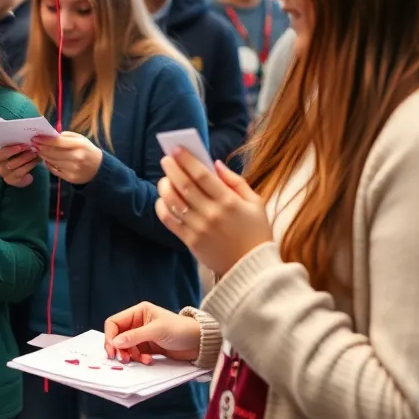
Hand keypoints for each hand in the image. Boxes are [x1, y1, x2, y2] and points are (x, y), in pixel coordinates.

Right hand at [0, 143, 37, 187]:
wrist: (18, 169)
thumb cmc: (15, 155)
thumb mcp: (14, 149)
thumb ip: (17, 144)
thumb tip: (28, 137)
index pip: (1, 154)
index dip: (10, 150)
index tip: (21, 146)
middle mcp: (1, 168)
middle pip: (10, 163)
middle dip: (23, 156)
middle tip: (32, 149)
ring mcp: (7, 176)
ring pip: (18, 169)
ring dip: (28, 161)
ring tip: (36, 154)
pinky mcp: (16, 181)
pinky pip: (24, 175)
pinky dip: (31, 166)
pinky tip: (37, 160)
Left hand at [33, 131, 102, 183]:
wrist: (99, 168)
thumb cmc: (87, 150)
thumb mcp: (80, 139)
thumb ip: (65, 136)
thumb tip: (48, 136)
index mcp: (79, 145)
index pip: (57, 142)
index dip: (44, 139)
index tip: (35, 137)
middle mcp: (76, 157)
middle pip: (52, 152)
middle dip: (41, 147)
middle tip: (33, 144)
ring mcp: (72, 169)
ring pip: (52, 161)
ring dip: (43, 155)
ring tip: (38, 150)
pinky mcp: (69, 178)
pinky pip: (54, 170)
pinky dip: (48, 164)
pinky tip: (46, 159)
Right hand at [103, 302, 200, 364]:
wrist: (199, 343)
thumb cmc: (181, 330)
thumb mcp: (157, 331)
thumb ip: (135, 336)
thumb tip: (115, 342)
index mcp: (138, 312)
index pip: (114, 322)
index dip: (110, 336)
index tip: (112, 350)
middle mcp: (138, 323)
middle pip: (118, 336)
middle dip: (119, 348)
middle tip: (124, 359)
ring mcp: (142, 336)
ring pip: (126, 347)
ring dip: (130, 355)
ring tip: (140, 360)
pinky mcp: (148, 347)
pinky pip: (135, 354)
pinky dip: (139, 358)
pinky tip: (148, 360)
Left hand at [156, 149, 272, 276]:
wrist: (253, 269)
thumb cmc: (256, 233)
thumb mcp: (256, 204)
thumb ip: (236, 181)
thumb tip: (215, 164)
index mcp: (229, 202)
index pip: (202, 176)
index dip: (187, 160)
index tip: (177, 149)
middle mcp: (212, 214)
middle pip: (184, 185)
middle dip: (172, 168)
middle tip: (166, 158)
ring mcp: (199, 228)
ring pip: (173, 202)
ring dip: (165, 186)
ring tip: (164, 178)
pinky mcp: (190, 242)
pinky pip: (169, 221)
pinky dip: (162, 207)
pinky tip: (162, 199)